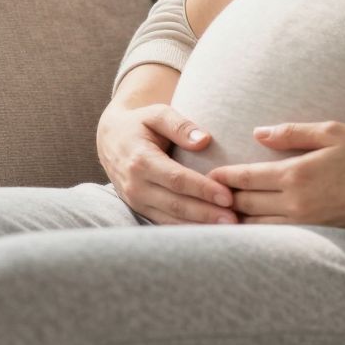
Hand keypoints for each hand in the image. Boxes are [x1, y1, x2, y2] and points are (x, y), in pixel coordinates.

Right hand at [94, 102, 239, 225]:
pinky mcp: (139, 209)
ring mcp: (135, 201)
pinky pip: (164, 223)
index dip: (203, 189)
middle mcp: (135, 185)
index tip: (228, 195)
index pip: (177, 179)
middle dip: (206, 213)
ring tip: (228, 228)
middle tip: (234, 219)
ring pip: (170, 219)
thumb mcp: (157, 113)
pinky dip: (187, 228)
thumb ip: (180, 125)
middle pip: (175, 204)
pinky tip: (208, 231)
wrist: (110, 139)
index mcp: (140, 160)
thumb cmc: (140, 123)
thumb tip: (204, 140)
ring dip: (199, 225)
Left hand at [208, 121, 344, 235]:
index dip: (223, 177)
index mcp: (296, 175)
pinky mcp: (320, 238)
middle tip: (209, 195)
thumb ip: (292, 133)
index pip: (245, 179)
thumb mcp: (333, 132)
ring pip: (259, 228)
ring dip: (239, 220)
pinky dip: (261, 234)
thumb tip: (258, 133)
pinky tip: (255, 229)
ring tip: (225, 214)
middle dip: (225, 199)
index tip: (209, 175)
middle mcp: (297, 204)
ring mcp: (308, 225)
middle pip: (246, 204)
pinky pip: (280, 239)